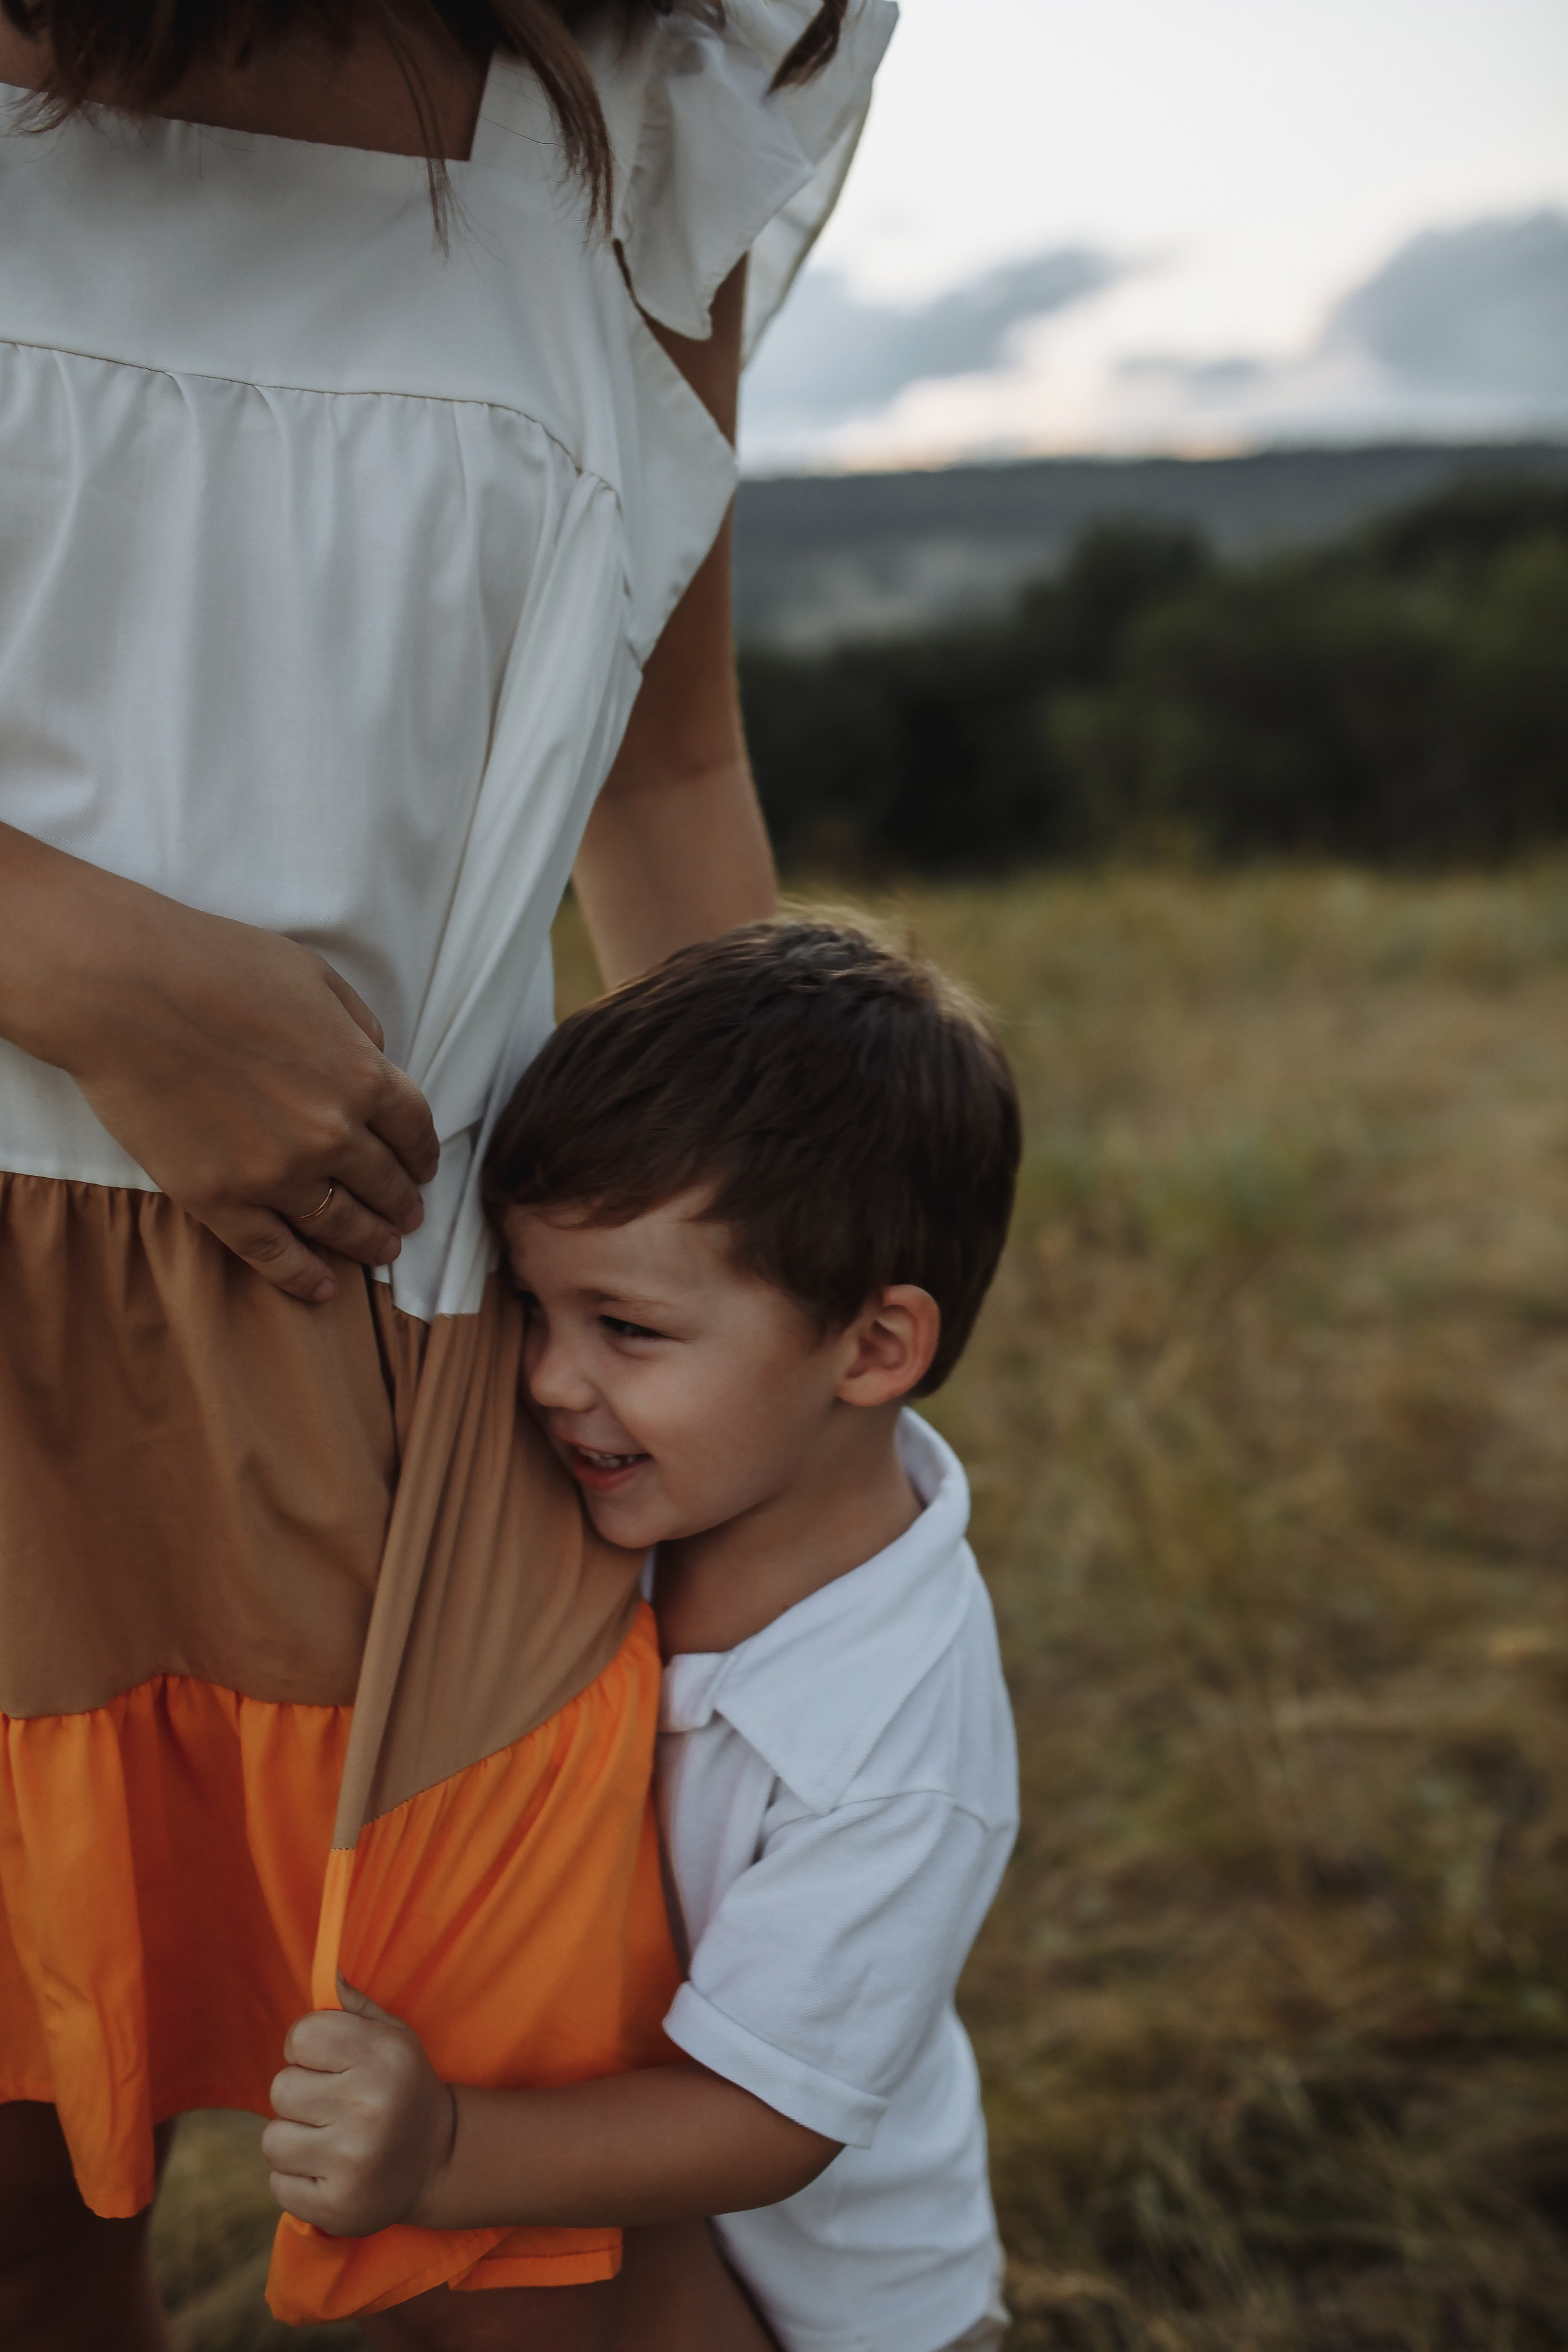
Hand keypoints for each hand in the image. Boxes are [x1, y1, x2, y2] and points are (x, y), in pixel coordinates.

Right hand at [0, 831, 438, 1301]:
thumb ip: (357, 1026)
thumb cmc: (215, 965)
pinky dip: (302, 1277)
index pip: (415, 1130)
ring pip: (339, 1225)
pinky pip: (272, 1253)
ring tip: (382, 1251)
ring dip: (368, 1241)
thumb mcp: (313, 976)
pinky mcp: (218, 1199)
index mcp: (361, 1075)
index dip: (423, 1154)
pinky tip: (322, 1289)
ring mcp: (275, 1174)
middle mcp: (331, 1134)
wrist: (123, 990)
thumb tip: (377, 1056)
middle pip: (385, 1183)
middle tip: (409, 1218)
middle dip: (402, 1202)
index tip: (422, 1167)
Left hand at [262, 1978, 456, 2236]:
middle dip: (299, 2096)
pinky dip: (295, 2179)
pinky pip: (278, 2185)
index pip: (300, 2036)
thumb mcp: (394, 2036)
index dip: (305, 2048)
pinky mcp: (336, 2207)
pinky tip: (328, 2171)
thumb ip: (354, 2007)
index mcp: (382, 2057)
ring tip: (327, 2139)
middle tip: (330, 2105)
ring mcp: (352, 2161)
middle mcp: (368, 2107)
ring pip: (272, 2140)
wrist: (439, 2160)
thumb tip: (327, 1972)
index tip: (326, 2062)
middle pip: (280, 2089)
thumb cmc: (403, 2086)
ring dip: (292, 2139)